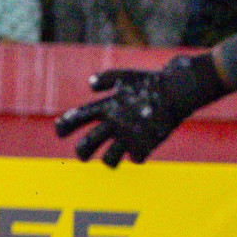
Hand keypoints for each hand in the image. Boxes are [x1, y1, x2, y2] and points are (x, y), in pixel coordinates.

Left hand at [54, 54, 227, 166]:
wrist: (176, 90)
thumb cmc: (149, 82)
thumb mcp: (124, 76)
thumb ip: (105, 79)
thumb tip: (90, 85)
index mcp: (106, 106)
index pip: (76, 118)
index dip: (64, 126)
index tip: (60, 132)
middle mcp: (114, 122)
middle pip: (87, 145)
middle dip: (82, 153)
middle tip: (83, 155)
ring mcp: (129, 135)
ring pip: (109, 159)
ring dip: (109, 160)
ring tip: (110, 159)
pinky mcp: (146, 144)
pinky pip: (135, 158)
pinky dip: (136, 156)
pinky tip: (138, 151)